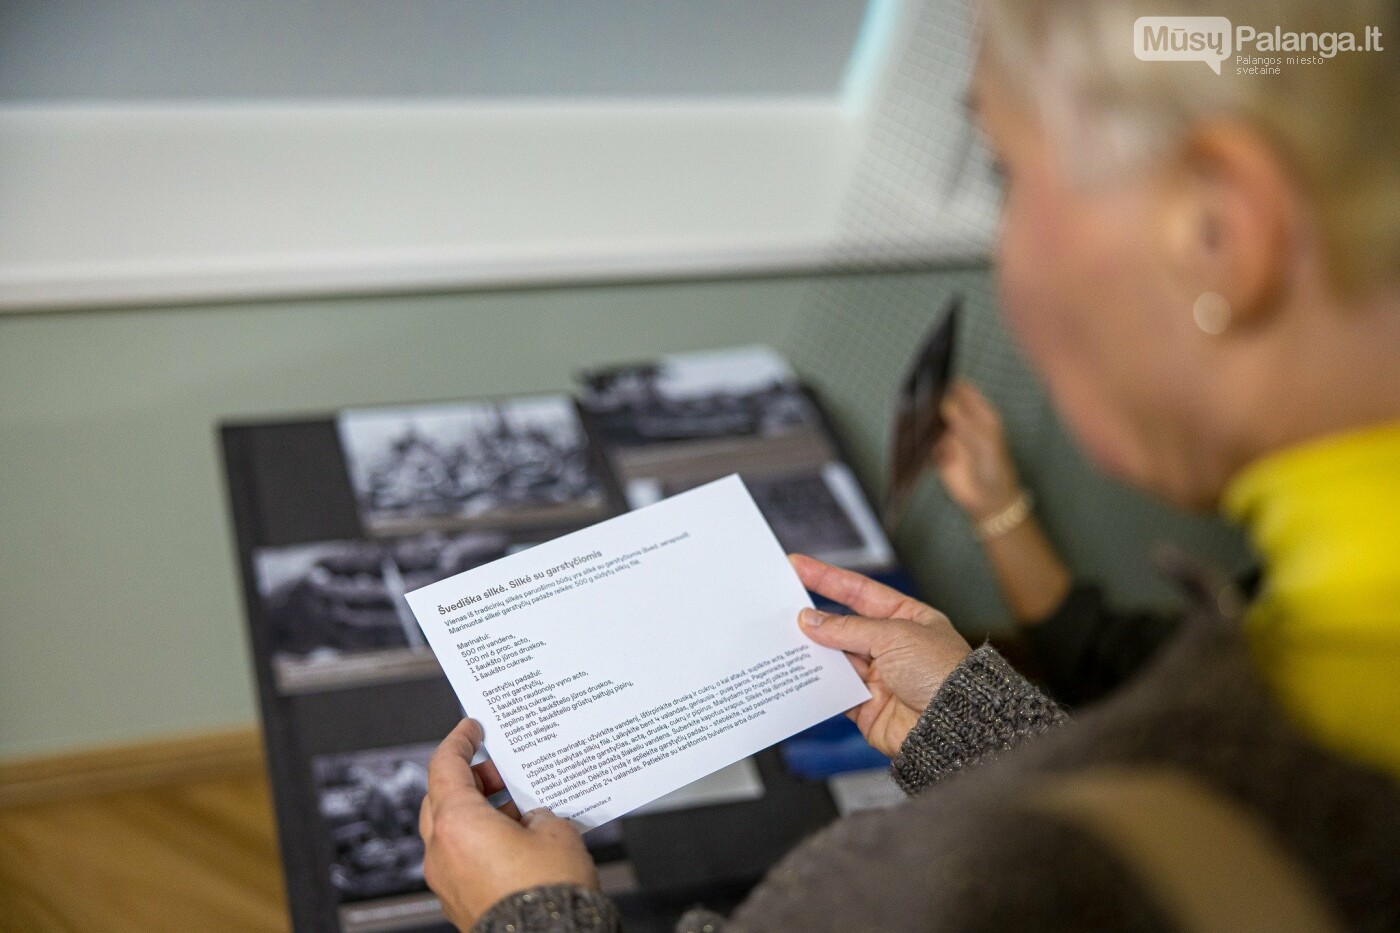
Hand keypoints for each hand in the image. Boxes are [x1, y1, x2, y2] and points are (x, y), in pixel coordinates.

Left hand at [420, 719, 598, 928]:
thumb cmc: (548, 892)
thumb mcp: (555, 832)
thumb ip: (538, 813)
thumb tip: (533, 819)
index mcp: (457, 824)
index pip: (445, 766)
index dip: (460, 741)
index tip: (471, 728)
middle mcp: (442, 852)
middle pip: (442, 799)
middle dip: (472, 780)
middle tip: (499, 770)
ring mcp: (447, 881)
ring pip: (452, 832)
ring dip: (479, 814)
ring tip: (519, 808)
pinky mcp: (460, 903)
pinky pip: (463, 860)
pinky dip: (482, 843)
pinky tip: (517, 842)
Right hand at [792, 555, 971, 756]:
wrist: (953, 726)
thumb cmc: (941, 673)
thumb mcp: (894, 636)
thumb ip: (848, 629)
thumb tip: (811, 620)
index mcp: (907, 618)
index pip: (859, 592)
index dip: (828, 578)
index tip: (798, 566)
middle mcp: (891, 645)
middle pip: (843, 625)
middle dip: (814, 617)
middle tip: (780, 605)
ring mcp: (878, 676)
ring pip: (834, 658)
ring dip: (812, 650)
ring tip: (782, 638)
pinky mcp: (866, 705)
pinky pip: (833, 690)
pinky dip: (816, 682)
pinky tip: (797, 671)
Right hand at [933, 380, 1021, 520]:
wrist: (989, 500)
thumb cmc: (995, 467)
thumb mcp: (984, 443)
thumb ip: (964, 422)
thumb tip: (944, 402)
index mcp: (980, 413)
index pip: (962, 390)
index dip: (949, 382)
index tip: (933, 377)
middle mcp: (964, 422)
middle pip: (943, 404)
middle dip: (931, 401)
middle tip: (920, 398)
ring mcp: (951, 437)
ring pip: (932, 423)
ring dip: (927, 424)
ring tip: (923, 426)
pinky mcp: (940, 454)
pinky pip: (927, 444)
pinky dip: (926, 446)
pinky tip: (935, 452)